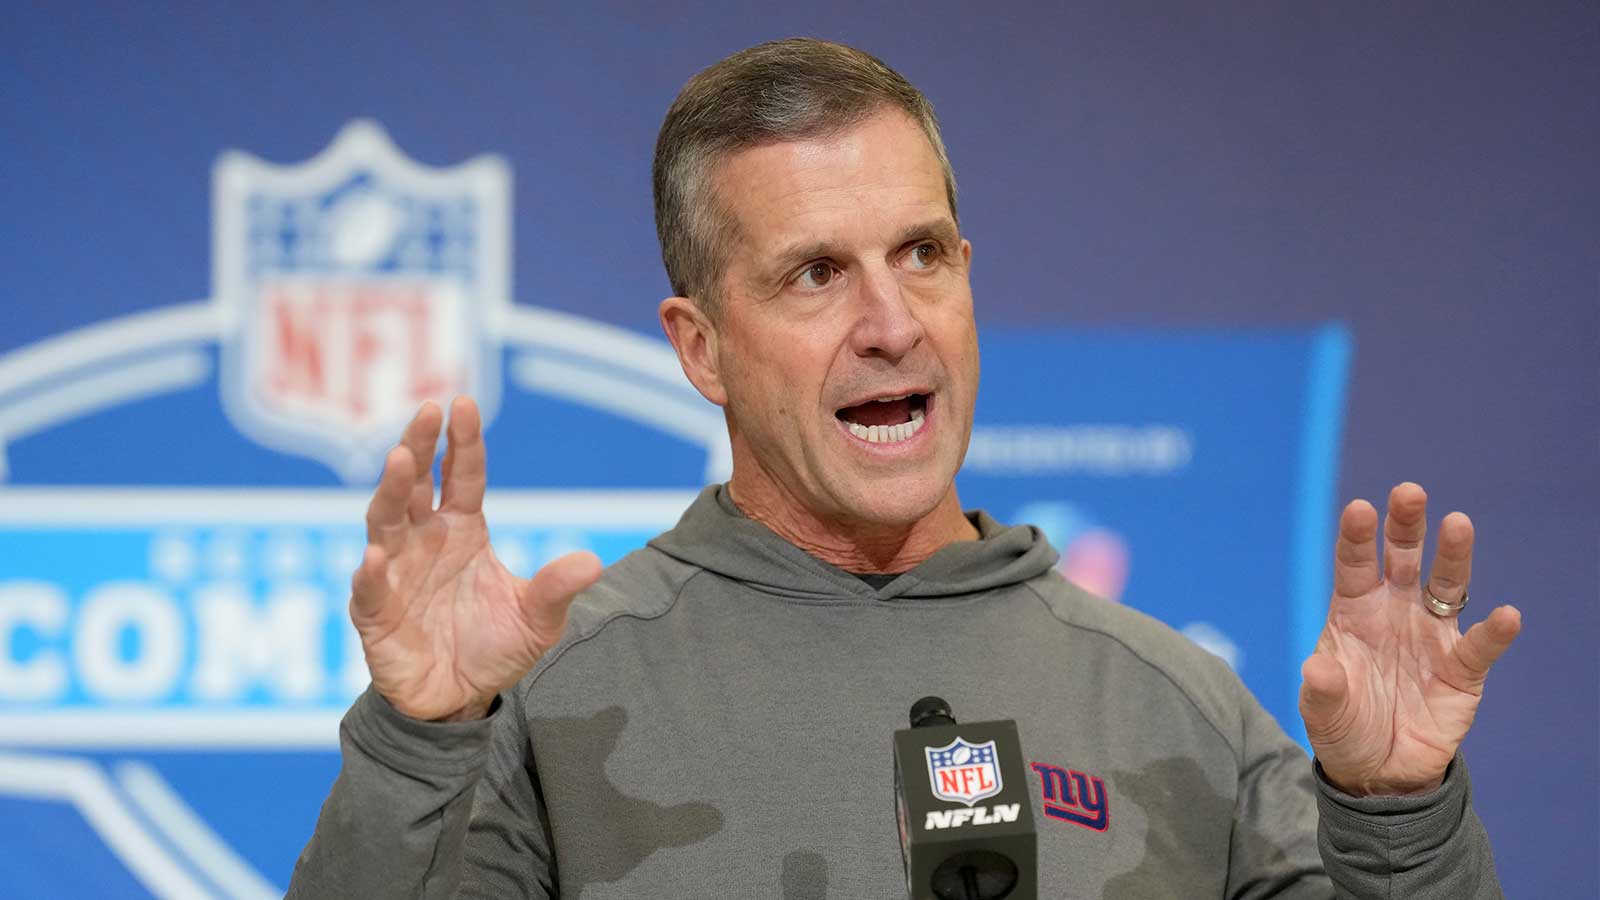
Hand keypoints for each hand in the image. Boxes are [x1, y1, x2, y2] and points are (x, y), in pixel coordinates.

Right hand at [350, 397, 601, 721]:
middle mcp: (424, 541)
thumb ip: (556, 588)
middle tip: (426, 410)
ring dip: (391, 491)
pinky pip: (368, 588)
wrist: (458, 700)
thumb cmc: (494, 647)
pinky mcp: (374, 613)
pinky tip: (376, 556)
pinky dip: (370, 571)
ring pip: (384, 522)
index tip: (462, 403)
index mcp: (462, 530)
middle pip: (416, 485)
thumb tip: (592, 562)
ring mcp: (394, 572)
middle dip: (419, 447)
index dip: (462, 442)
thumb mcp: (537, 619)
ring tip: (398, 461)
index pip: (461, 477)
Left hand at [1299, 483, 1521, 795]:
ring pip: (1446, 586)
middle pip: (1402, 558)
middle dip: (1405, 525)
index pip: (1354, 566)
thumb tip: (1317, 669)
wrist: (1379, 771)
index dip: (1356, 537)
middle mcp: (1395, 612)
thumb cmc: (1344, 727)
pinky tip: (1506, 616)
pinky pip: (1479, 646)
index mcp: (1354, 612)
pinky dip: (1494, 632)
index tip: (1358, 509)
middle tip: (1408, 492)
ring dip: (1453, 556)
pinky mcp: (1462, 670)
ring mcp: (1431, 636)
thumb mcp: (1321, 712)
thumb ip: (1322, 690)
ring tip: (1457, 524)